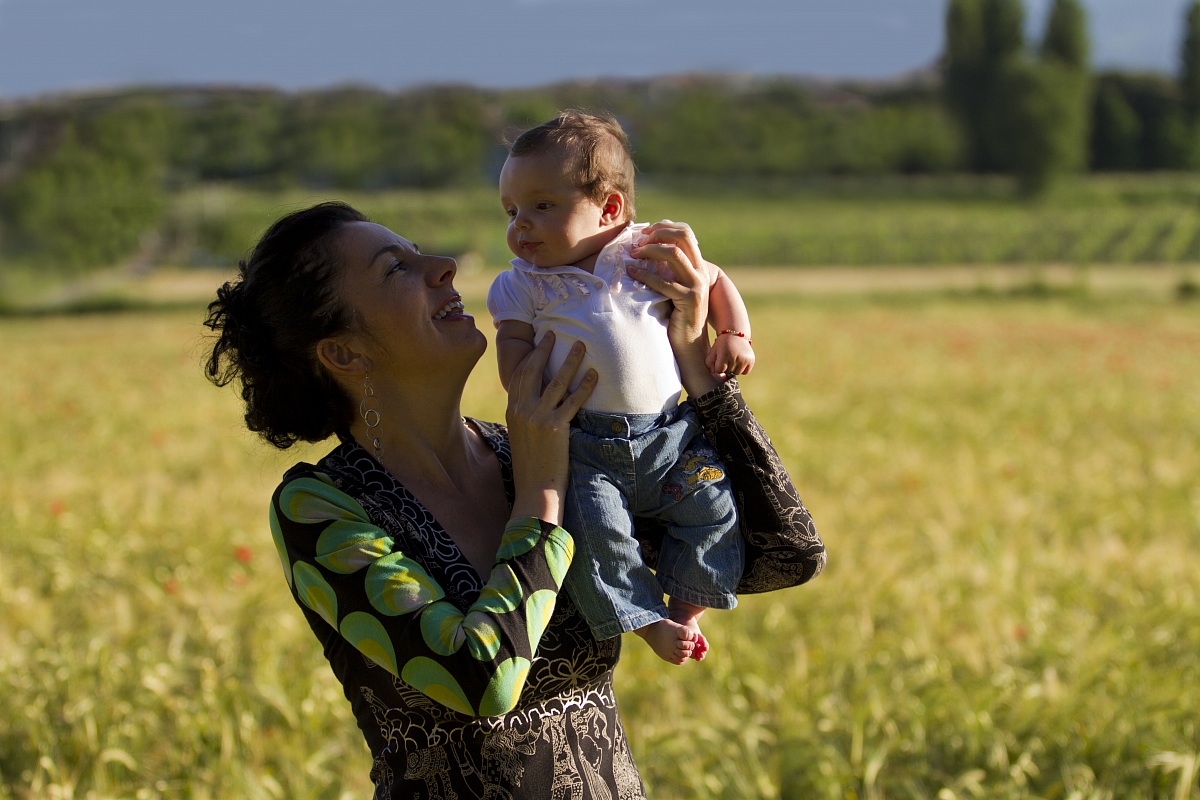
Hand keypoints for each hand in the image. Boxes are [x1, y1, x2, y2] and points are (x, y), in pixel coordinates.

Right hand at [505, 331, 595, 524]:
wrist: (534, 490)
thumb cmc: (532, 466)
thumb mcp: (522, 436)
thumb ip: (527, 416)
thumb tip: (538, 401)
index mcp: (512, 410)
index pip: (520, 375)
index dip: (530, 357)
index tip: (540, 344)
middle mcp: (522, 410)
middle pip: (534, 370)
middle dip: (545, 349)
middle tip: (555, 333)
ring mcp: (538, 417)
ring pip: (556, 381)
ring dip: (570, 361)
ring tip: (580, 346)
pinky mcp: (555, 427)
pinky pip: (573, 400)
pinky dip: (585, 386)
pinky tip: (594, 375)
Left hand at [628, 220, 709, 347]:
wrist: (690, 344)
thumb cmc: (676, 316)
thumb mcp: (674, 286)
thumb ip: (667, 270)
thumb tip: (644, 250)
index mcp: (698, 265)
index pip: (686, 233)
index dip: (665, 227)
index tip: (645, 231)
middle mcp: (701, 271)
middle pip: (683, 236)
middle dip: (658, 233)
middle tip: (639, 240)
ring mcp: (697, 285)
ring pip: (674, 254)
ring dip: (650, 250)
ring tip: (633, 254)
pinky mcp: (689, 299)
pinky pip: (664, 282)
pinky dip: (644, 275)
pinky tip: (631, 273)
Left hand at [707, 332, 755, 379]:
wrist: (735, 334)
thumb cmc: (722, 345)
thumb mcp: (712, 351)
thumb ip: (710, 364)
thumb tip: (717, 375)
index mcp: (724, 354)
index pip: (719, 370)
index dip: (718, 367)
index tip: (719, 360)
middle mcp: (735, 356)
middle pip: (728, 372)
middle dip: (726, 367)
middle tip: (727, 357)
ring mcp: (744, 359)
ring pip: (737, 373)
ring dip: (734, 369)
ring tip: (733, 359)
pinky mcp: (751, 360)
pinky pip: (745, 372)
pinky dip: (742, 369)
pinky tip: (739, 361)